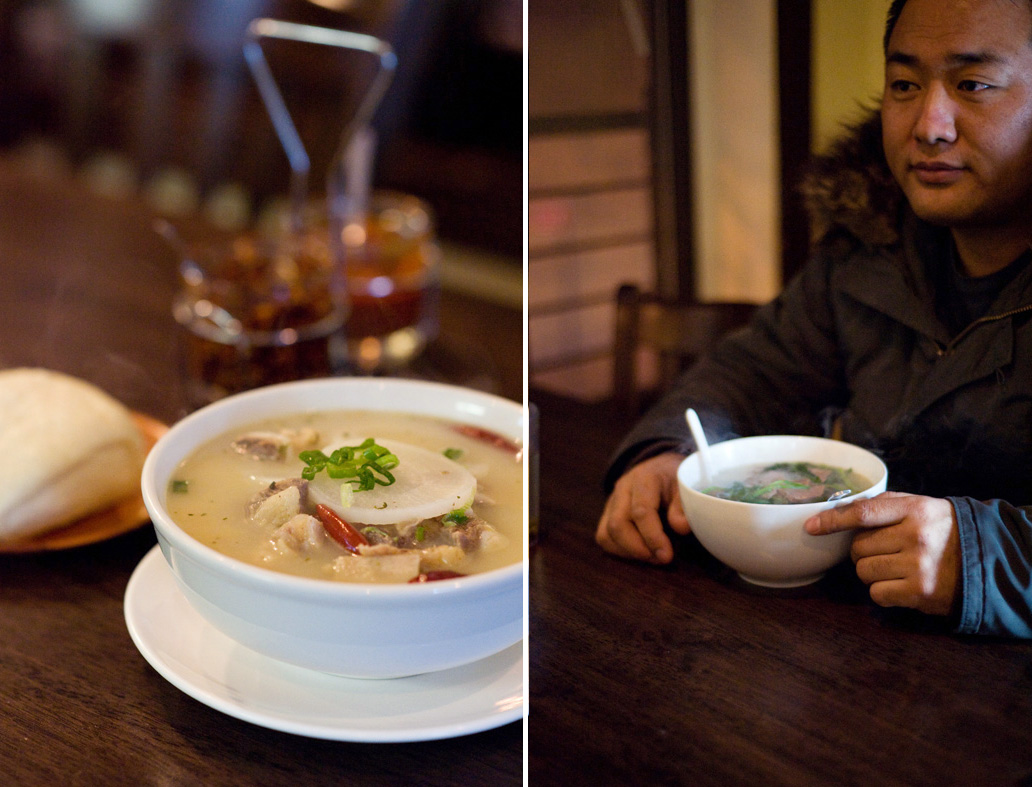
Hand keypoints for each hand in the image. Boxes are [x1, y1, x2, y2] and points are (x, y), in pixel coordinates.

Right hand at [595, 452, 689, 563]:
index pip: (640, 511)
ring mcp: (611, 502)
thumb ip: (684, 505)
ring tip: (652, 557)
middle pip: (618, 524)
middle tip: (660, 558)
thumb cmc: (675, 481)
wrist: (660, 469)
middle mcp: (622, 489)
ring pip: (607, 534)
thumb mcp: (686, 486)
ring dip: (629, 552)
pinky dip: (620, 551)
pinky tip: (640, 552)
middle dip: (638, 549)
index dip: (652, 536)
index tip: (666, 555)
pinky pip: (604, 537)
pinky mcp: (607, 514)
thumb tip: (680, 527)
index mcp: (644, 478)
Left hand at [804, 491, 960, 615]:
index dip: (832, 520)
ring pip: (863, 571)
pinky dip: (882, 591)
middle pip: (858, 547)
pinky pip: (876, 593)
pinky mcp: (919, 592)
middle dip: (863, 551)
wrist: (986, 560)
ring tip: (896, 566)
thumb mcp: (919, 506)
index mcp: (913, 509)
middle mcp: (915, 536)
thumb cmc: (942, 531)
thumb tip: (837, 511)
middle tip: (885, 550)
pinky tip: (901, 584)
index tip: (811, 527)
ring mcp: (918, 566)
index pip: (862, 512)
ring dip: (872, 572)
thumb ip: (883, 506)